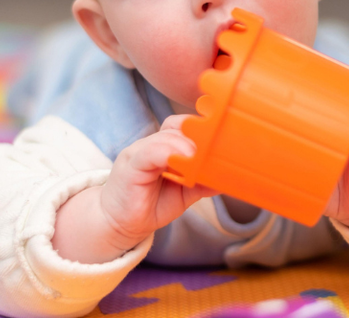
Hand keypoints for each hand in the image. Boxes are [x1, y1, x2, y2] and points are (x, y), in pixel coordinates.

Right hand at [52, 114, 214, 263]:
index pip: (185, 125)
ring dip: (188, 147)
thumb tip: (228, 177)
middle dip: (199, 136)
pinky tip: (183, 164)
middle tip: (217, 150)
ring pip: (167, 137)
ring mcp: (139, 151)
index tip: (224, 138)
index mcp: (165, 146)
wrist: (120, 224)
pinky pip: (151, 151)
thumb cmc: (152, 204)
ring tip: (200, 160)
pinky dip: (169, 154)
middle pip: (178, 127)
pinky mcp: (130, 163)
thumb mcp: (184, 193)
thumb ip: (203, 182)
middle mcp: (152, 143)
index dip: (204, 129)